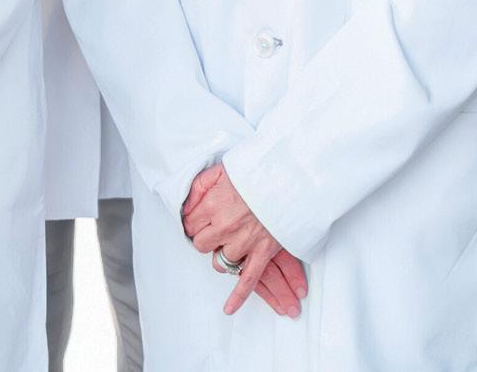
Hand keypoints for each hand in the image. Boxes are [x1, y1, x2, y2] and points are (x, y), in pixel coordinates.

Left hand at [182, 164, 306, 316]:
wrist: (289, 175)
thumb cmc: (256, 171)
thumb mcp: (222, 169)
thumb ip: (199, 185)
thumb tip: (186, 205)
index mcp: (213, 203)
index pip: (190, 223)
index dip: (195, 221)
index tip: (201, 217)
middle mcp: (225, 225)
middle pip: (201, 244)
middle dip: (207, 237)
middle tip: (217, 227)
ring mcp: (243, 241)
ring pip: (221, 261)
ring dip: (223, 254)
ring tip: (232, 241)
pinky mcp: (261, 251)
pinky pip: (247, 280)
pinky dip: (238, 296)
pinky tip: (229, 308)